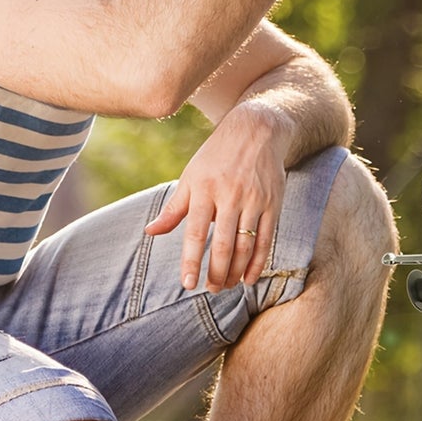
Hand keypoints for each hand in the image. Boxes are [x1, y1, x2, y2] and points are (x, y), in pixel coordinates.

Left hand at [143, 104, 292, 292]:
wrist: (256, 131)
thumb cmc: (216, 156)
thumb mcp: (191, 176)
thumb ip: (173, 209)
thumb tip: (150, 233)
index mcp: (204, 189)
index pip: (195, 232)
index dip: (191, 260)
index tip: (187, 284)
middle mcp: (229, 196)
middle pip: (223, 244)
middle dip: (216, 272)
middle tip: (210, 289)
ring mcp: (253, 200)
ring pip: (245, 245)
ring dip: (235, 271)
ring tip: (226, 285)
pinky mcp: (272, 204)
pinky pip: (265, 240)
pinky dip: (257, 262)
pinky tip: (249, 277)